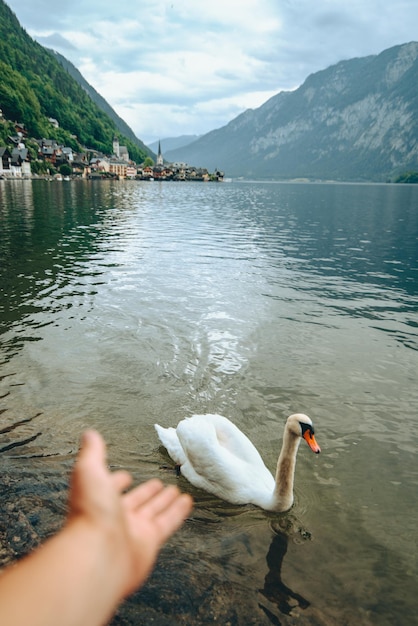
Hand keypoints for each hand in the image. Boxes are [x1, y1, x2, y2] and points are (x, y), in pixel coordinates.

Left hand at [69, 429, 192, 595]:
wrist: (99, 553)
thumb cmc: (90, 513)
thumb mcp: (89, 472)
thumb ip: (92, 453)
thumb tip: (89, 434)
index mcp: (99, 500)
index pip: (110, 488)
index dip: (118, 481)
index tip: (126, 476)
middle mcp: (115, 517)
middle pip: (135, 502)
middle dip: (146, 492)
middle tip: (157, 483)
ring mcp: (133, 531)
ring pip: (153, 512)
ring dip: (164, 501)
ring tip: (175, 491)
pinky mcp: (150, 541)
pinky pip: (168, 522)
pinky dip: (178, 512)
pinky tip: (187, 502)